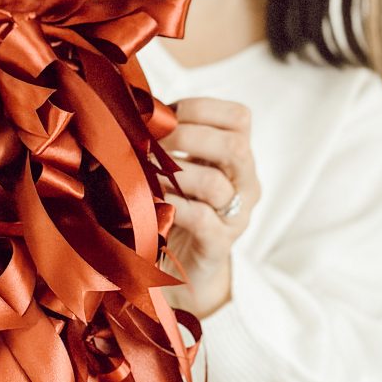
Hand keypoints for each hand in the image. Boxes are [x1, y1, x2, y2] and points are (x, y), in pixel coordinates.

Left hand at [158, 97, 260, 318]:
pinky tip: (151, 201)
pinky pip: (201, 219)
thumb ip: (171, 143)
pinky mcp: (220, 244)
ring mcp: (237, 215)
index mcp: (239, 158)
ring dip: (173, 173)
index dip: (202, 108)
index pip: (240, 117)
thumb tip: (135, 110)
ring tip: (144, 172)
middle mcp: (246, 183)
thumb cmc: (177, 212)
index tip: (165, 113)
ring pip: (215, 183)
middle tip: (150, 143)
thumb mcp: (179, 171)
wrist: (186, 273)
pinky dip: (172, 205)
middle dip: (187, 136)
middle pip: (234, 145)